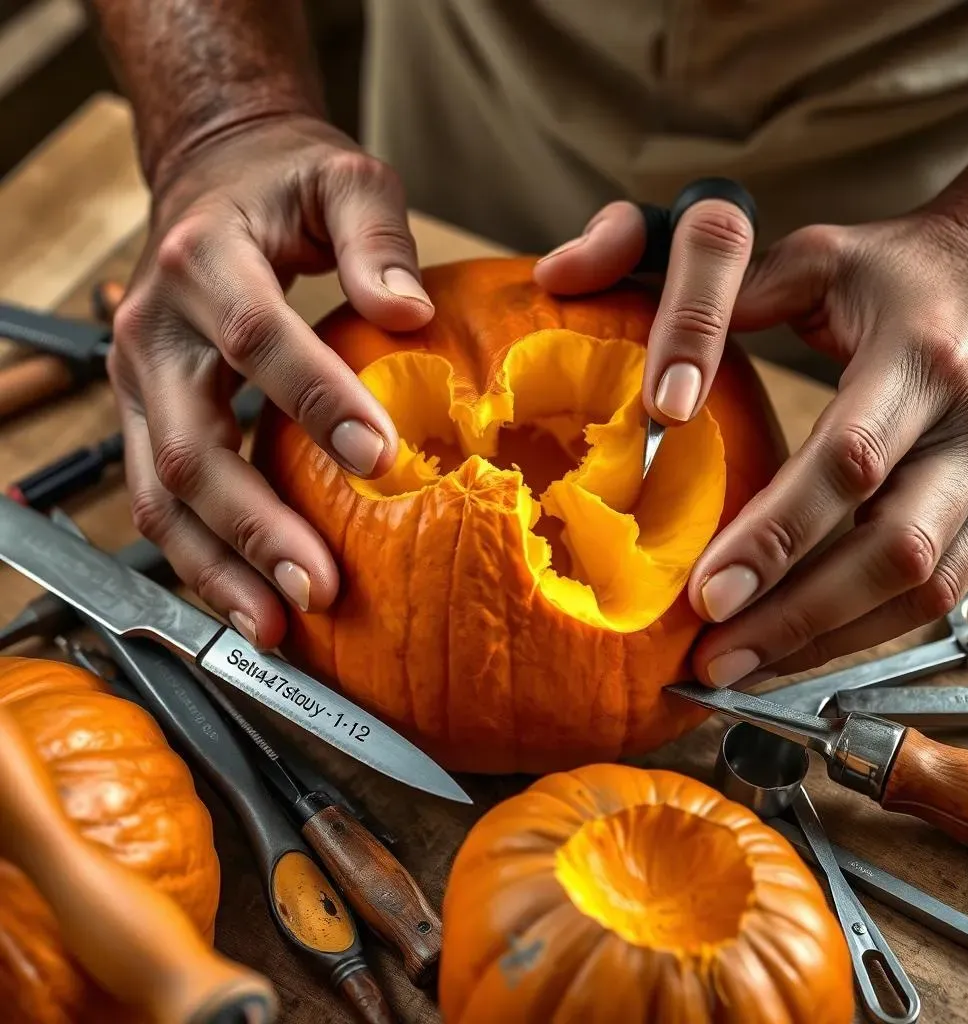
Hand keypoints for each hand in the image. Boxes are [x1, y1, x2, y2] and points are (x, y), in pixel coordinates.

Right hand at [109, 114, 432, 648]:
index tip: (380, 459)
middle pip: (192, 446)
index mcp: (203, 261)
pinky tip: (250, 601)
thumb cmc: (282, 182)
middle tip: (321, 587)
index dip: (315, 402)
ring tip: (278, 625)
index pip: (256, 341)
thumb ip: (375, 236)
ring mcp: (137, 380)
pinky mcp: (145, 413)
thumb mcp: (341, 179)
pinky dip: (203, 557)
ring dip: (220, 566)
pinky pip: (160, 499)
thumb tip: (410, 314)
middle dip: (256, 526)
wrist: (209, 176)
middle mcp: (153, 329)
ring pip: (160, 493)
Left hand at [534, 196, 967, 686]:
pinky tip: (801, 649)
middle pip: (891, 551)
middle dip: (796, 617)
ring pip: (921, 591)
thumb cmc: (902, 269)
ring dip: (826, 641)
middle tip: (713, 661)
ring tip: (741, 672)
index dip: (776, 537)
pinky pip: (941, 595)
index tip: (705, 592)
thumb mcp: (818, 260)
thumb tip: (620, 334)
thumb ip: (727, 297)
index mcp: (920, 358)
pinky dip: (865, 631)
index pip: (847, 464)